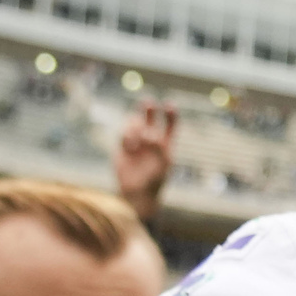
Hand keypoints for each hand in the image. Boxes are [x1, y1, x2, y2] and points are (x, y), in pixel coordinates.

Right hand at [112, 101, 176, 223]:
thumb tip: (149, 133)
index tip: (170, 105)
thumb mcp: (162, 164)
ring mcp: (137, 143)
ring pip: (135, 123)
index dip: (171, 114)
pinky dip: (127, 136)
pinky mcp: (124, 147)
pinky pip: (124, 134)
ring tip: (137, 141)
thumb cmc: (154, 181)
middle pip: (150, 119)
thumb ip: (158, 147)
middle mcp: (151, 141)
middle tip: (148, 102)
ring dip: (135, 127)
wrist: (137, 193)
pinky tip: (131, 146)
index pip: (170, 125)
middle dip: (149, 110)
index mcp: (165, 145)